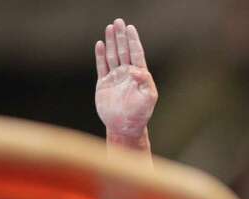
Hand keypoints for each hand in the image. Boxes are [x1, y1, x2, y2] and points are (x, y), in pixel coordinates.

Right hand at [95, 18, 157, 139]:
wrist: (125, 127)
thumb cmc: (140, 115)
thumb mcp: (148, 98)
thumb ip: (145, 83)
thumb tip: (137, 70)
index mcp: (139, 75)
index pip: (136, 53)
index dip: (133, 40)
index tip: (131, 28)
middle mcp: (127, 74)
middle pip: (123, 50)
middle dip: (121, 36)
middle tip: (119, 21)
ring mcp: (115, 78)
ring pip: (112, 55)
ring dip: (111, 42)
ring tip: (110, 28)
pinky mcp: (104, 84)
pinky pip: (101, 66)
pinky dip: (100, 55)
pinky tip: (100, 44)